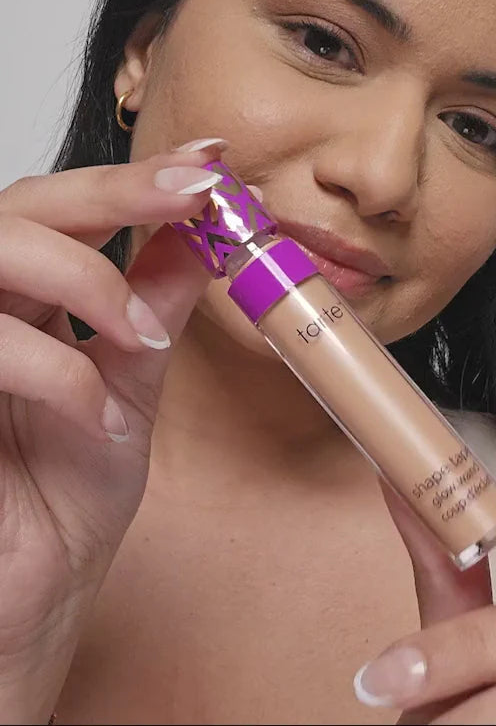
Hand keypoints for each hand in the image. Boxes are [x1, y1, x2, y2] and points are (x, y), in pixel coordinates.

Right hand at [0, 140, 223, 719]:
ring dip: (85, 277)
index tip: (209, 160)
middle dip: (115, 192)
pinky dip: (52, 369)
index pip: (71, 209)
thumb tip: (205, 233)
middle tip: (195, 194)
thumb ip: (155, 306)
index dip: (136, 177)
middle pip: (25, 205)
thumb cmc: (67, 497)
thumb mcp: (131, 385)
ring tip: (144, 334)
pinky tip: (100, 414)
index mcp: (32, 299)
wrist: (30, 595)